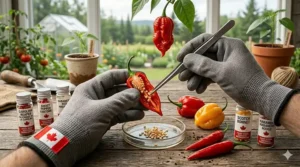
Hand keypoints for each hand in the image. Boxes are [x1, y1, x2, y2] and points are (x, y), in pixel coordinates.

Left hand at [21, 70, 143, 166]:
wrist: (65, 146)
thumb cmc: (80, 123)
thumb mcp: (101, 110)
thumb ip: (120, 101)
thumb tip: (136, 93)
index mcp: (92, 87)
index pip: (111, 76)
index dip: (127, 76)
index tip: (141, 78)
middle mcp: (96, 96)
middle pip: (118, 90)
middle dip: (133, 93)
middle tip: (147, 95)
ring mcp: (100, 109)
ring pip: (120, 103)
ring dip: (133, 105)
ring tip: (146, 107)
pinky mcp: (103, 121)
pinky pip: (118, 114)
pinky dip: (128, 114)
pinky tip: (139, 115)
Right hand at [177, 33, 292, 124]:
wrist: (261, 98)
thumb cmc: (244, 82)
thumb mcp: (221, 73)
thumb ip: (202, 65)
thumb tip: (186, 59)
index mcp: (228, 45)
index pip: (204, 40)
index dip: (190, 48)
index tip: (180, 59)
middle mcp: (226, 52)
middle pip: (202, 55)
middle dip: (191, 67)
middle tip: (181, 77)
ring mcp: (225, 63)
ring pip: (205, 67)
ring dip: (196, 77)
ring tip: (190, 87)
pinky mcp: (225, 74)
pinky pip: (210, 75)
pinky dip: (203, 81)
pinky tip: (199, 89)